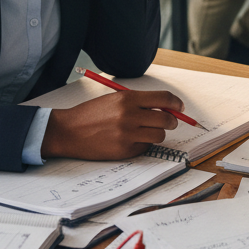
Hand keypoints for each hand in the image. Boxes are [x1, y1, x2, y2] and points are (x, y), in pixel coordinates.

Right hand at [41, 89, 182, 159]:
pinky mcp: (124, 151)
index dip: (176, 103)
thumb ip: (139, 101)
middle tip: (170, 121)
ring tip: (147, 131)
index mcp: (128, 98)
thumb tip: (165, 107)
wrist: (69, 131)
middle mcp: (130, 115)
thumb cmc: (92, 113)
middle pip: (166, 118)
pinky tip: (131, 140)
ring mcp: (127, 134)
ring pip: (159, 135)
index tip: (179, 107)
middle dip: (172, 121)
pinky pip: (145, 148)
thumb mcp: (115, 99)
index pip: (164, 98)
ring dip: (158, 133)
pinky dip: (143, 144)